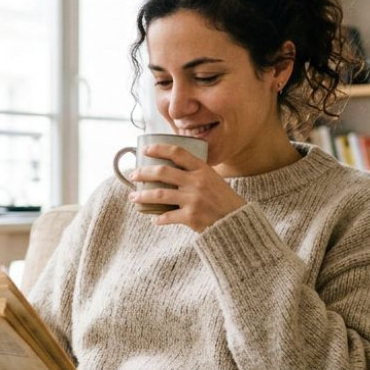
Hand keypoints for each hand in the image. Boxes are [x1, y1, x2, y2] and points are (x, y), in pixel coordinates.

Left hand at [129, 144, 245, 231]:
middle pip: (163, 172)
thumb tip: (172, 167)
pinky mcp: (191, 217)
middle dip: (143, 173)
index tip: (145, 150)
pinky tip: (153, 219)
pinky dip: (158, 218)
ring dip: (143, 196)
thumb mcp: (213, 179)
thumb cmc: (222, 199)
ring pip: (160, 194)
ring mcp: (193, 199)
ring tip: (133, 197)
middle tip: (133, 175)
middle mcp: (196, 182)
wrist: (236, 221)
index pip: (177, 152)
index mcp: (202, 169)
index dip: (159, 149)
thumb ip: (195, 172)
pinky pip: (167, 217)